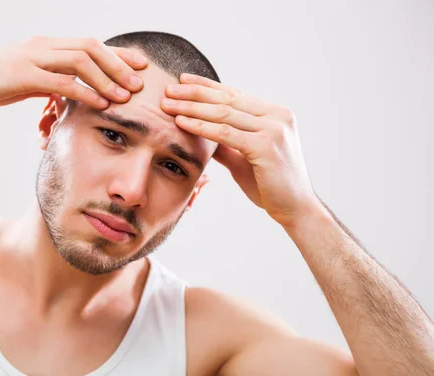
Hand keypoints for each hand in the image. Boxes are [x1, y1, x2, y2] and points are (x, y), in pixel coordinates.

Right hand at [0, 36, 147, 107]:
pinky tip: (100, 103)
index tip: (139, 65)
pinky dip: (85, 92)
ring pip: (80, 61)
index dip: (117, 54)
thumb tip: (70, 91)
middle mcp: (44, 46)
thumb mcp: (28, 79)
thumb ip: (50, 81)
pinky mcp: (24, 74)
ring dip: (107, 78)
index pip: (89, 44)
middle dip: (119, 64)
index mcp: (47, 45)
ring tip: (125, 96)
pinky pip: (61, 82)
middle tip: (139, 82)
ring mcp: (34, 57)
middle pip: (91, 47)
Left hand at [160, 73, 321, 226]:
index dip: (207, 86)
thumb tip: (200, 131)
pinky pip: (225, 133)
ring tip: (167, 104)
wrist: (295, 209)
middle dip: (194, 93)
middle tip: (168, 88)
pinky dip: (200, 127)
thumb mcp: (244, 158)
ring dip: (192, 107)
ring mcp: (273, 129)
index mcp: (275, 114)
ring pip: (223, 113)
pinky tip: (181, 122)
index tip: (183, 79)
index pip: (235, 95)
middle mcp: (277, 116)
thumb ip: (225, 143)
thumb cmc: (270, 186)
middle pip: (227, 99)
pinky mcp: (266, 146)